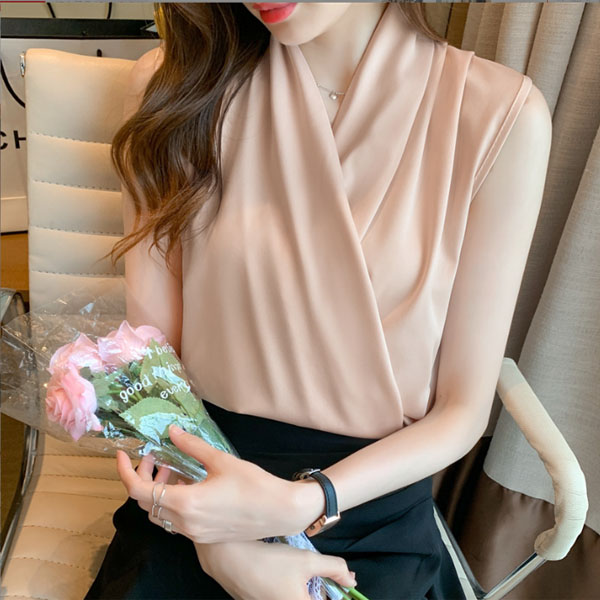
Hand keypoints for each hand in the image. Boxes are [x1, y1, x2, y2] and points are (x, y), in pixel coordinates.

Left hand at [116, 425, 325, 542]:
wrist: (280, 511)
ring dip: (157, 491)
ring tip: (172, 469)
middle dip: (142, 478)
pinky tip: (188, 484)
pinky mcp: (204, 536)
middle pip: (146, 504)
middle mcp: (184, 523)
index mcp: (185, 503)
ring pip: (160, 514)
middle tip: (154, 457)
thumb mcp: (220, 460)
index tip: (124, 455)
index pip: (139, 491)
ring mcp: (193, 533)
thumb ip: (191, 446)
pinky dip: (172, 501)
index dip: (126, 472)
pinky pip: (175, 520)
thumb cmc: (253, 484)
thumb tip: (172, 431)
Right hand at [194, 539, 356, 599]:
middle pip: (309, 599)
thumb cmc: (270, 561)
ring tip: (295, 574)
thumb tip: (351, 579)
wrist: (230, 558)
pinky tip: (279, 575)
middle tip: (318, 577)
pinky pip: (279, 597)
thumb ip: (334, 568)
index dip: (334, 594)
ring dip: (300, 590)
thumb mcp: (307, 560)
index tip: (337, 586)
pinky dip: (285, 589)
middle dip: (316, 591)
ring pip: (294, 597)